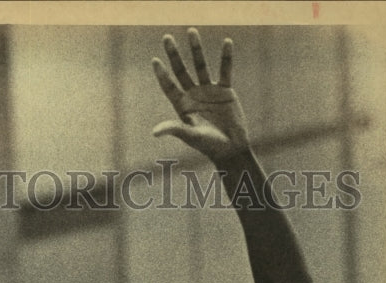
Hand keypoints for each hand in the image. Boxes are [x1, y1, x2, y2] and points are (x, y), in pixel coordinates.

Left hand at [152, 28, 249, 161]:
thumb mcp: (190, 136)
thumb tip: (155, 132)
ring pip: (201, 65)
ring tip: (191, 31)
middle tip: (166, 38)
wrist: (231, 148)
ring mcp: (209, 91)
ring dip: (196, 49)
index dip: (162, 74)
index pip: (169, 86)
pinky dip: (226, 57)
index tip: (155, 60)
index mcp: (182, 106)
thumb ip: (174, 129)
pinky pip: (225, 70)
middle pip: (181, 70)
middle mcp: (193, 95)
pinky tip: (227, 42)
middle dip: (174, 55)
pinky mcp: (225, 91)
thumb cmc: (208, 146)